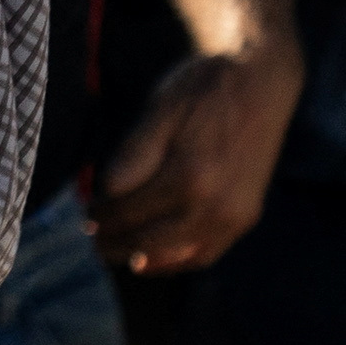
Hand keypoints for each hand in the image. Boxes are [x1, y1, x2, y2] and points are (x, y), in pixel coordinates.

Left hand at [92, 34, 303, 272]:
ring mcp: (233, 216)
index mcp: (187, 175)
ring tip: (114, 252)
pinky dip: (176, 261)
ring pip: (175, 252)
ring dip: (140, 255)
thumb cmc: (203, 90)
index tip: (85, 213)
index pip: (128, 209)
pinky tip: (151, 260)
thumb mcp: (158, 110)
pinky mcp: (245, 217)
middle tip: (91, 239)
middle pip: (148, 237)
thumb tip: (106, 191)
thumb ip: (133, 155)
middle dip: (114, 240)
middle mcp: (214, 204)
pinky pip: (207, 253)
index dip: (101, 213)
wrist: (260, 82)